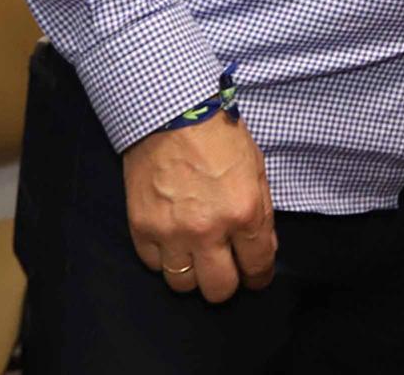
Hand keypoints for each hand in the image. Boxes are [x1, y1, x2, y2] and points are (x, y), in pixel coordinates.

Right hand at [122, 111, 275, 302]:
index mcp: (244, 211)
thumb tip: (262, 250)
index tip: (256, 276)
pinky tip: (173, 240)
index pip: (257, 267)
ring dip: (193, 273)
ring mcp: (172, 232)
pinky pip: (154, 265)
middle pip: (219, 289)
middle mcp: (208, 229)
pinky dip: (165, 258)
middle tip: (226, 268)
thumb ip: (261, 213)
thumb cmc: (219, 136)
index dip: (259, 276)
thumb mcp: (256, 169)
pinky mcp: (142, 229)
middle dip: (227, 283)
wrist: (171, 114)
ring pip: (183, 285)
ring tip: (197, 254)